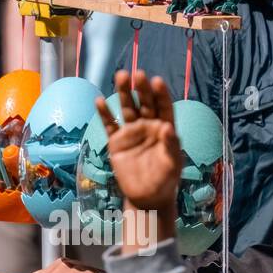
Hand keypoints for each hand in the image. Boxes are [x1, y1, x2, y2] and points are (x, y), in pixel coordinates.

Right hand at [97, 70, 180, 214]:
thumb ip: (172, 145)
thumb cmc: (165, 180)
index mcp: (164, 128)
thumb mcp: (173, 164)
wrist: (147, 197)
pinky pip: (110, 125)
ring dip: (124, 93)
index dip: (160, 94)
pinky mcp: (117, 142)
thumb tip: (167, 126)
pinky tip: (99, 101)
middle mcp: (148, 125)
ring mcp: (132, 132)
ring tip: (121, 76)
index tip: (157, 81)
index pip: (163, 106)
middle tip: (138, 74)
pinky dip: (105, 114)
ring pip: (127, 108)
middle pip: (144, 103)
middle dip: (141, 88)